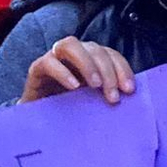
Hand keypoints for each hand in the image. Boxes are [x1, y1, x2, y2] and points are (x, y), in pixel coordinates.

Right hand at [21, 37, 135, 104]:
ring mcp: (55, 57)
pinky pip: (49, 62)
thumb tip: (130, 97)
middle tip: (113, 97)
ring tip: (95, 85)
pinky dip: (63, 72)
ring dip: (87, 63)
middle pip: (95, 49)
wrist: (40, 121)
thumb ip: (108, 95)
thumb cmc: (70, 110)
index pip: (111, 55)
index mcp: (91, 59)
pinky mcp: (37, 68)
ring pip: (71, 45)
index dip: (122, 69)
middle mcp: (75, 53)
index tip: (129, 90)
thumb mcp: (93, 102)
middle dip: (108, 71)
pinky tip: (74, 87)